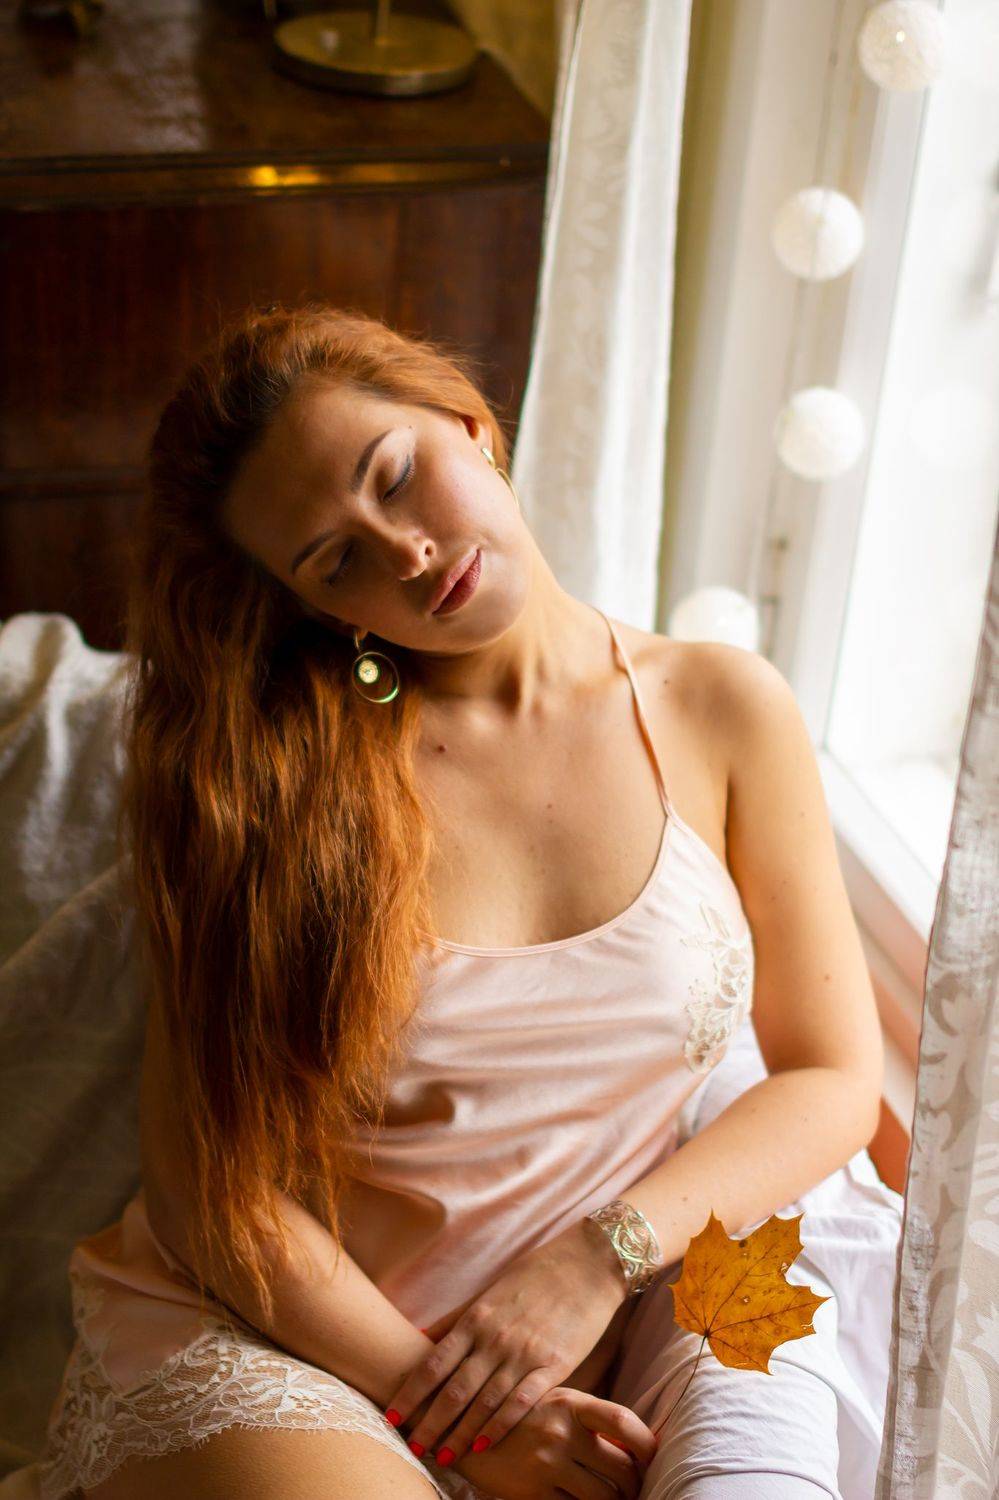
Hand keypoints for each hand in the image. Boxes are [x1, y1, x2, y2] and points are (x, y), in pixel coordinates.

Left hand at [383, 1220, 627, 1468]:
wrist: (588, 1264)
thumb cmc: (536, 1274)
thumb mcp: (490, 1291)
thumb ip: (455, 1319)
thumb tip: (417, 1335)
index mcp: (476, 1318)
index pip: (433, 1363)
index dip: (410, 1393)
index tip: (391, 1416)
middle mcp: (495, 1338)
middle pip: (453, 1390)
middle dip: (429, 1423)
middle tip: (412, 1447)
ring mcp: (524, 1353)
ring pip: (484, 1402)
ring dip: (460, 1434)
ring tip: (443, 1457)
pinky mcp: (554, 1365)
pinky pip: (521, 1402)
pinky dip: (500, 1427)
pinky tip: (484, 1446)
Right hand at [447, 1384, 656, 1499]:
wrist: (458, 1422)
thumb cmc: (515, 1412)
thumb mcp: (552, 1402)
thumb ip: (586, 1419)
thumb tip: (629, 1446)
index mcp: (571, 1402)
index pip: (623, 1422)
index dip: (646, 1444)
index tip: (652, 1457)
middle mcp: (562, 1431)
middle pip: (621, 1468)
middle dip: (634, 1485)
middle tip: (633, 1489)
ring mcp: (546, 1462)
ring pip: (603, 1498)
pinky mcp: (531, 1491)